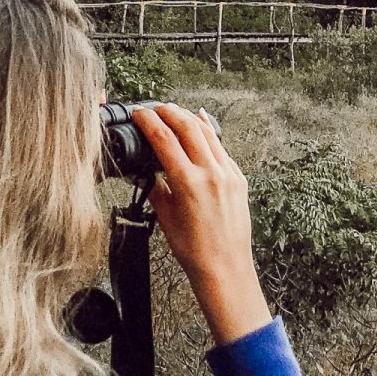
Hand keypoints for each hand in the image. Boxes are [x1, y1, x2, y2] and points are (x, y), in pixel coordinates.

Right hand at [131, 104, 271, 346]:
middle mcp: (211, 173)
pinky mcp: (238, 178)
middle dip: (169, 112)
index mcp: (189, 183)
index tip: (138, 113)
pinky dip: (209, 132)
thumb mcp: (165, 217)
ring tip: (174, 111)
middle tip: (154, 107)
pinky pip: (222, 147)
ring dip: (188, 118)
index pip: (164, 139)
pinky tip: (200, 123)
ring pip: (207, 132)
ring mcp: (228, 174)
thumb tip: (143, 171)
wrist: (225, 267)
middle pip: (187, 127)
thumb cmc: (194, 249)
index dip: (148, 121)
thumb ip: (154, 188)